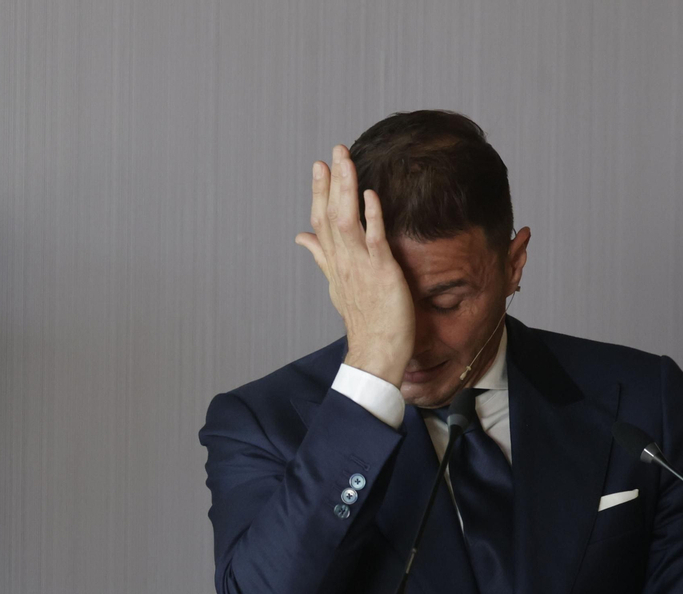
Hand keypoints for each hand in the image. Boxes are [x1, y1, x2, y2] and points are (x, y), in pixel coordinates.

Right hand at [295, 146, 415, 387]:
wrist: (375, 353)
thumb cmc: (363, 321)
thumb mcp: (338, 284)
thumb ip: (321, 256)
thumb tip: (301, 237)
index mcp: (334, 262)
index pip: (320, 221)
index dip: (318, 192)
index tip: (320, 166)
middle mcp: (342, 261)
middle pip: (329, 215)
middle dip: (330, 182)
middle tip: (332, 151)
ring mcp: (360, 266)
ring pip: (346, 220)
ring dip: (345, 189)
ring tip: (346, 160)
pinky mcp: (381, 273)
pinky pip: (373, 240)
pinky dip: (371, 216)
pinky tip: (370, 194)